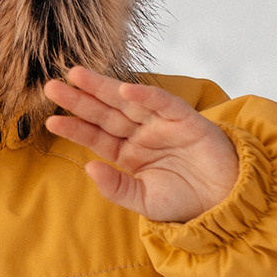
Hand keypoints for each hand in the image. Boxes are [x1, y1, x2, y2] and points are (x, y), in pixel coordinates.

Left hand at [43, 68, 239, 223]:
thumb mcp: (144, 201)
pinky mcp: (184, 118)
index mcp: (128, 154)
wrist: (225, 201)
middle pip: (105, 113)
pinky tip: (124, 90)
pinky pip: (162, 103)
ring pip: (127, 102)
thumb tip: (88, 168)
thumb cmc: (185, 201)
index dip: (75, 127)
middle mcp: (141, 134)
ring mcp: (161, 124)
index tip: (51, 121)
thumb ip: (116, 188)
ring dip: (103, 88)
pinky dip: (146, 96)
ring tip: (76, 75)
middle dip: (80, 99)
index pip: (95, 136)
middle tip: (51, 86)